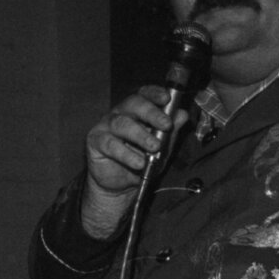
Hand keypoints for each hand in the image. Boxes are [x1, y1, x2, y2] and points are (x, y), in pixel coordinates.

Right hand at [81, 86, 187, 237]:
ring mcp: (106, 126)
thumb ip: (171, 132)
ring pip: (122, 124)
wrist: (121, 185)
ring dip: (141, 135)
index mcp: (137, 110)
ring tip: (155, 147)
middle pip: (133, 104)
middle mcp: (120, 113)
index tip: (167, 98)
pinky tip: (139, 163)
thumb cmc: (141, 161)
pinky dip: (126, 154)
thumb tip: (182, 114)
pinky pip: (110, 144)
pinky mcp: (96, 141)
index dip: (154, 93)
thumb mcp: (162, 148)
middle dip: (151, 113)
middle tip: (166, 124)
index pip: (144, 94)